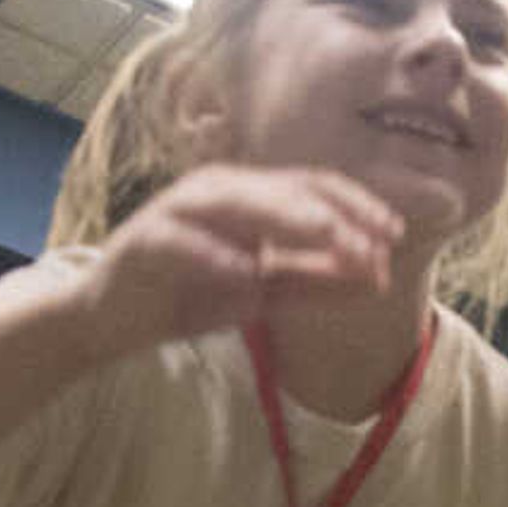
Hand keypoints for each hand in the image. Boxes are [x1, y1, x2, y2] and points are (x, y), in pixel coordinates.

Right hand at [79, 164, 401, 357]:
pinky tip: (248, 274)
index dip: (357, 205)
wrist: (113, 318)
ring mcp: (180, 210)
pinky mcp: (145, 239)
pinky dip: (217, 256)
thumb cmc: (189, 295)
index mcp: (250, 196)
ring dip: (291, 222)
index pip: (314, 187)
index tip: (394, 233)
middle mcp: (218, 192)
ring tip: (333, 242)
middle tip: (373, 247)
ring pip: (240, 202)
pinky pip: (185, 242)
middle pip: (285, 190)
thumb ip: (315, 282)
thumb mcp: (264, 293)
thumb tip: (377, 278)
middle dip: (336, 217)